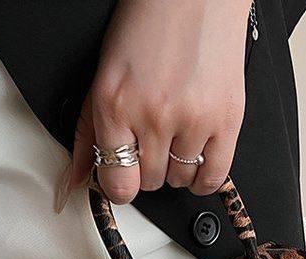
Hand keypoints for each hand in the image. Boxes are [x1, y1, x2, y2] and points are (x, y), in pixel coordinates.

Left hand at [64, 0, 250, 206]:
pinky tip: (196, 160)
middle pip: (150, 183)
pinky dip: (203, 178)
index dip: (120, 185)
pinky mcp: (227, 121)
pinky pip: (213, 177)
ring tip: (176, 138)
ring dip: (177, 167)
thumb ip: (89, 133)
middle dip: (149, 168)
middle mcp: (154, 116)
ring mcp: (193, 121)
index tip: (125, 177)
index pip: (118, 182)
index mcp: (117, 105)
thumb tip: (79, 178)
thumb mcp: (104, 76)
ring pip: (180, 180)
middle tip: (152, 141)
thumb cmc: (149, 26)